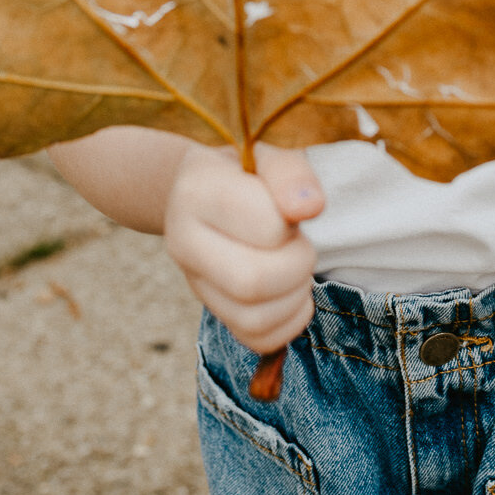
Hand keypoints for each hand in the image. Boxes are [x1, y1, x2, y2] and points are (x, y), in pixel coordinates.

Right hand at [164, 142, 323, 354]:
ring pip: (253, 318)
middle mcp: (183, 242)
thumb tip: (310, 207)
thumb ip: (290, 173)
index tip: (294, 207)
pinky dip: (290, 323)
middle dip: (297, 264)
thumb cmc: (245, 172)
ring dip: (295, 295)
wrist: (202, 193)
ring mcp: (194, 283)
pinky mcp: (214, 311)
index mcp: (197, 191)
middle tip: (300, 242)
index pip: (262, 224)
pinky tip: (292, 292)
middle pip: (252, 281)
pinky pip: (257, 339)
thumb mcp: (266, 155)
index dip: (292, 221)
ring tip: (296, 266)